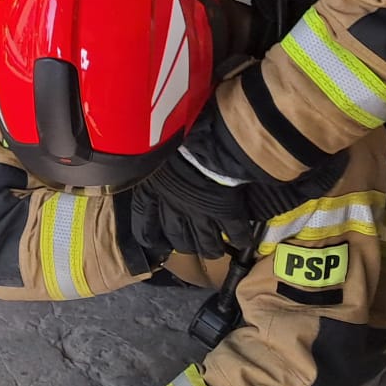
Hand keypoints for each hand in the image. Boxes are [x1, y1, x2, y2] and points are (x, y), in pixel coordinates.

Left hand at [130, 151, 254, 261]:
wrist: (210, 140)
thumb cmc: (181, 136)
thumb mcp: (158, 146)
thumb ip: (157, 158)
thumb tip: (155, 152)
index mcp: (154, 188)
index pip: (144, 219)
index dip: (147, 233)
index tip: (151, 240)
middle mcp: (174, 206)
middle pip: (177, 238)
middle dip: (182, 244)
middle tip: (188, 245)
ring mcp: (201, 213)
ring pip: (205, 244)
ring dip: (210, 248)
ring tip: (214, 249)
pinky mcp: (227, 214)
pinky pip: (234, 234)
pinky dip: (239, 238)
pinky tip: (242, 239)